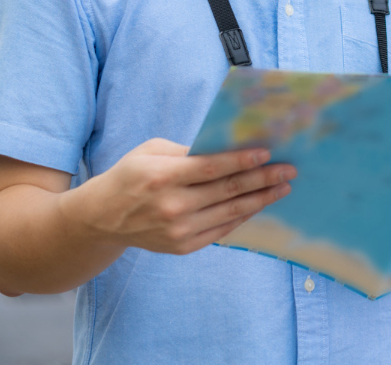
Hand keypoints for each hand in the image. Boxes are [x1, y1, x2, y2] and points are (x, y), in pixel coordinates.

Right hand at [61, 138, 294, 255]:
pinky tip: (259, 204)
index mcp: (162, 177)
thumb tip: (228, 145)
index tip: (268, 153)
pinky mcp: (181, 246)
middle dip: (262, 179)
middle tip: (288, 170)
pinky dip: (243, 217)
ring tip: (282, 188)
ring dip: (260, 199)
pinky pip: (221, 231)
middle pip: (227, 191)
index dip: (242, 161)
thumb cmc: (131, 175)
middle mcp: (172, 206)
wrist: (102, 218)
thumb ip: (187, 150)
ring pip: (230, 213)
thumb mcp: (151, 151)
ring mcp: (177, 231)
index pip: (211, 168)